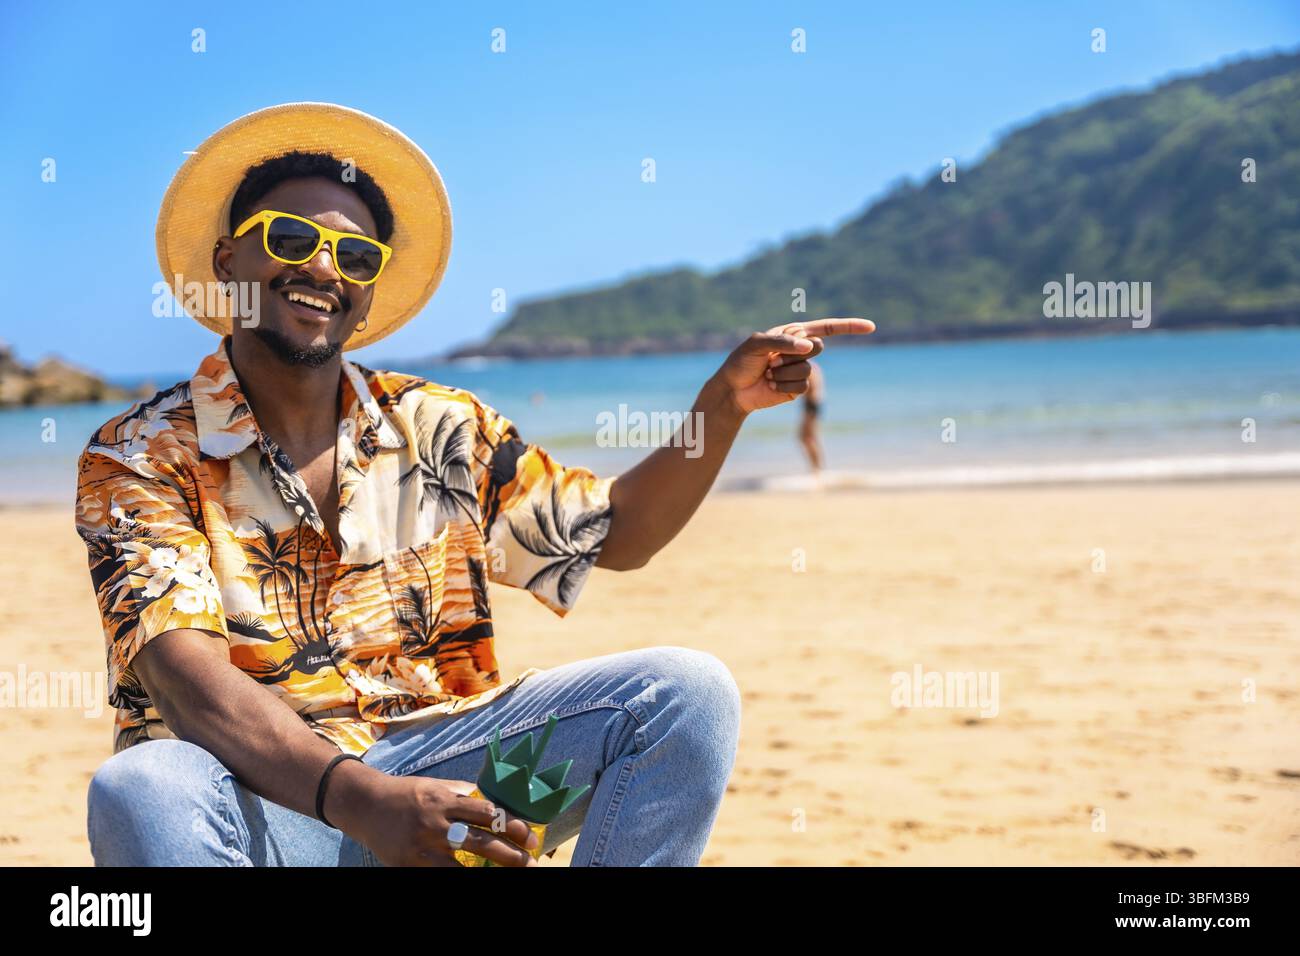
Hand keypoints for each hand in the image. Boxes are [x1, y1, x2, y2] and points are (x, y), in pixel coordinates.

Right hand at [329, 763, 539, 866]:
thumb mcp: (436, 787)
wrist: (366, 805)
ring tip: (512, 874)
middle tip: (531, 861)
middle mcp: (437, 822)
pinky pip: (442, 875)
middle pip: (482, 840)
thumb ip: (463, 795)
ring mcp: (424, 846)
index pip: (488, 813)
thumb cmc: (406, 794)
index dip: (512, 825)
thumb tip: (493, 805)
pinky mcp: (411, 863)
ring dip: (491, 871)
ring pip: (464, 862)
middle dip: (511, 853)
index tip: (530, 835)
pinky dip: (460, 876)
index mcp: (446, 799)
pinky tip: (476, 878)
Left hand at [714, 318, 874, 413]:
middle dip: (794, 354)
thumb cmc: (741, 362)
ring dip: (784, 372)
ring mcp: (800, 370)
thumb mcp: (756, 343)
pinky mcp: (797, 389)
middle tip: (771, 360)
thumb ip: (782, 341)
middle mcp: (800, 350)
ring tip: (768, 374)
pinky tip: (770, 385)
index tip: (871, 327)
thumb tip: (809, 347)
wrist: (733, 389)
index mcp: (794, 333)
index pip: (827, 328)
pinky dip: (783, 386)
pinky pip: (801, 386)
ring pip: (808, 369)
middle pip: (819, 348)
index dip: (849, 327)